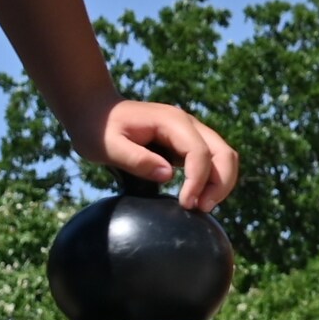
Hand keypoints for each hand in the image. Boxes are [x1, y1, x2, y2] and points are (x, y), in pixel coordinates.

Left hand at [84, 98, 237, 211]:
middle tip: (201, 208)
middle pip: (224, 153)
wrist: (94, 111)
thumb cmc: (97, 129)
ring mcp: (190, 133)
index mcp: (172, 122)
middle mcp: (187, 124)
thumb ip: (136, 160)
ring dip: (221, 183)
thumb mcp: (108, 146)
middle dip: (220, 184)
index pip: (200, 153)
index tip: (185, 204)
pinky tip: (195, 196)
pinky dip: (212, 180)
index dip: (197, 181)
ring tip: (201, 206)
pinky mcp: (186, 144)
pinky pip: (211, 161)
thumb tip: (168, 176)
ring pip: (223, 157)